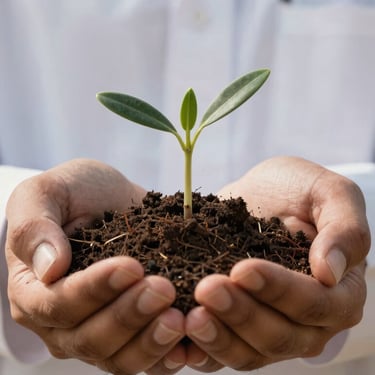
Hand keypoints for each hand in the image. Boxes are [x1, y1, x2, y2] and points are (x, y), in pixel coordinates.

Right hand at [5, 159, 185, 373]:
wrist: (110, 199)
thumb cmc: (75, 194)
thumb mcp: (47, 193)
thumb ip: (34, 227)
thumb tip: (49, 270)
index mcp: (34, 291)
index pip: (57, 305)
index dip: (94, 291)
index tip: (131, 266)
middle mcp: (61, 322)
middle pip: (90, 338)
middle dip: (129, 315)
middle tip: (163, 288)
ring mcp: (96, 331)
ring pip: (119, 357)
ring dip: (150, 341)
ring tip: (179, 317)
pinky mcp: (129, 333)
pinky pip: (146, 357)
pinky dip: (167, 353)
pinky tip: (190, 339)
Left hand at [183, 156, 369, 371]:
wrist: (261, 194)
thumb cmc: (298, 190)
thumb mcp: (330, 193)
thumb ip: (344, 229)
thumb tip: (330, 273)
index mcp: (338, 292)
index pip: (314, 304)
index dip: (279, 290)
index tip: (243, 269)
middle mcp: (307, 321)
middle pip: (278, 335)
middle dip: (241, 314)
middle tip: (207, 288)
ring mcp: (270, 328)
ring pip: (248, 352)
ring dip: (218, 337)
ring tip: (190, 316)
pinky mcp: (237, 327)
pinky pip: (220, 352)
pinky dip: (200, 350)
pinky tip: (178, 341)